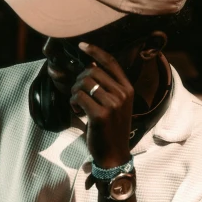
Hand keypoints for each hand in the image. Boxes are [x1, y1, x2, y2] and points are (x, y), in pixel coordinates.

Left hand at [69, 42, 133, 167]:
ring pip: (83, 83)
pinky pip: (78, 97)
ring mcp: (112, 104)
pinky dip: (73, 103)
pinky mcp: (100, 115)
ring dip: (75, 92)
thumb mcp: (116, 104)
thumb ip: (107, 86)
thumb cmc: (111, 128)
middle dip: (79, 80)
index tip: (81, 46)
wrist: (114, 155)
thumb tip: (90, 66)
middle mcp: (122, 94)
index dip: (95, 51)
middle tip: (78, 94)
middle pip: (92, 71)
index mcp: (128, 89)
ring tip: (78, 104)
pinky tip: (78, 111)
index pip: (111, 62)